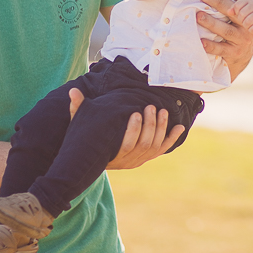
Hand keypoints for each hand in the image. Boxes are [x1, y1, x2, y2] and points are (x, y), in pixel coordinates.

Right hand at [67, 88, 184, 169]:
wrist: (94, 161)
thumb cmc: (88, 140)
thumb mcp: (80, 127)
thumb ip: (77, 110)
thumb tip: (72, 91)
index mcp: (112, 154)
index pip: (126, 144)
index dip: (134, 129)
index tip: (136, 112)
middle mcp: (128, 160)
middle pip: (143, 144)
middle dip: (149, 125)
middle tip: (150, 107)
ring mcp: (139, 160)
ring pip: (154, 146)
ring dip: (160, 128)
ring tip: (161, 110)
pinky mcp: (147, 157)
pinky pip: (162, 149)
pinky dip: (171, 138)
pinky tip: (180, 126)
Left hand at [197, 0, 252, 77]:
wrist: (243, 56)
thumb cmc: (235, 29)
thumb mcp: (238, 16)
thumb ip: (230, 2)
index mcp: (248, 13)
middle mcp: (246, 26)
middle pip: (232, 12)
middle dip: (218, 2)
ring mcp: (242, 40)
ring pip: (226, 30)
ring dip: (212, 23)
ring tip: (198, 15)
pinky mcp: (234, 53)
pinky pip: (221, 49)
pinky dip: (211, 45)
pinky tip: (201, 40)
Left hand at [231, 0, 252, 32]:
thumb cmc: (252, 14)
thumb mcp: (243, 9)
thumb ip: (234, 9)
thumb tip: (229, 12)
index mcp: (249, 1)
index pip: (237, 6)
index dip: (237, 12)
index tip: (241, 15)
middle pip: (241, 15)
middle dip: (241, 20)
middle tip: (246, 21)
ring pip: (246, 23)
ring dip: (246, 26)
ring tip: (250, 24)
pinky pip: (252, 29)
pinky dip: (252, 30)